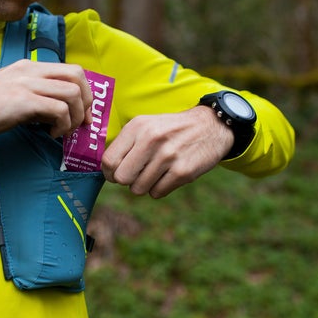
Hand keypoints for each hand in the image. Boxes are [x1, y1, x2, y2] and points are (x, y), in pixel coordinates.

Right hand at [0, 59, 92, 144]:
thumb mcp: (10, 96)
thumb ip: (34, 99)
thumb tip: (58, 114)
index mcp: (27, 66)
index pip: (69, 69)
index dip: (84, 91)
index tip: (83, 113)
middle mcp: (29, 70)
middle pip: (77, 75)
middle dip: (87, 101)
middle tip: (82, 122)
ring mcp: (26, 83)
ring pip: (72, 92)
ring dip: (76, 116)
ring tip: (63, 131)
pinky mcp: (22, 101)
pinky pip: (59, 110)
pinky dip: (62, 125)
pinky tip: (51, 135)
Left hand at [101, 105, 233, 197]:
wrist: (211, 126)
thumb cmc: (172, 129)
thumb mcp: (147, 125)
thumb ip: (126, 143)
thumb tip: (106, 169)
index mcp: (138, 127)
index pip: (109, 160)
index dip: (109, 172)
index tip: (116, 173)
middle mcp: (151, 140)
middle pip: (121, 178)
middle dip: (127, 180)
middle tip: (137, 174)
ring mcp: (168, 157)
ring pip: (138, 189)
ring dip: (145, 185)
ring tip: (156, 172)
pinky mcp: (182, 172)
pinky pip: (157, 193)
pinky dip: (160, 188)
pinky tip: (169, 175)